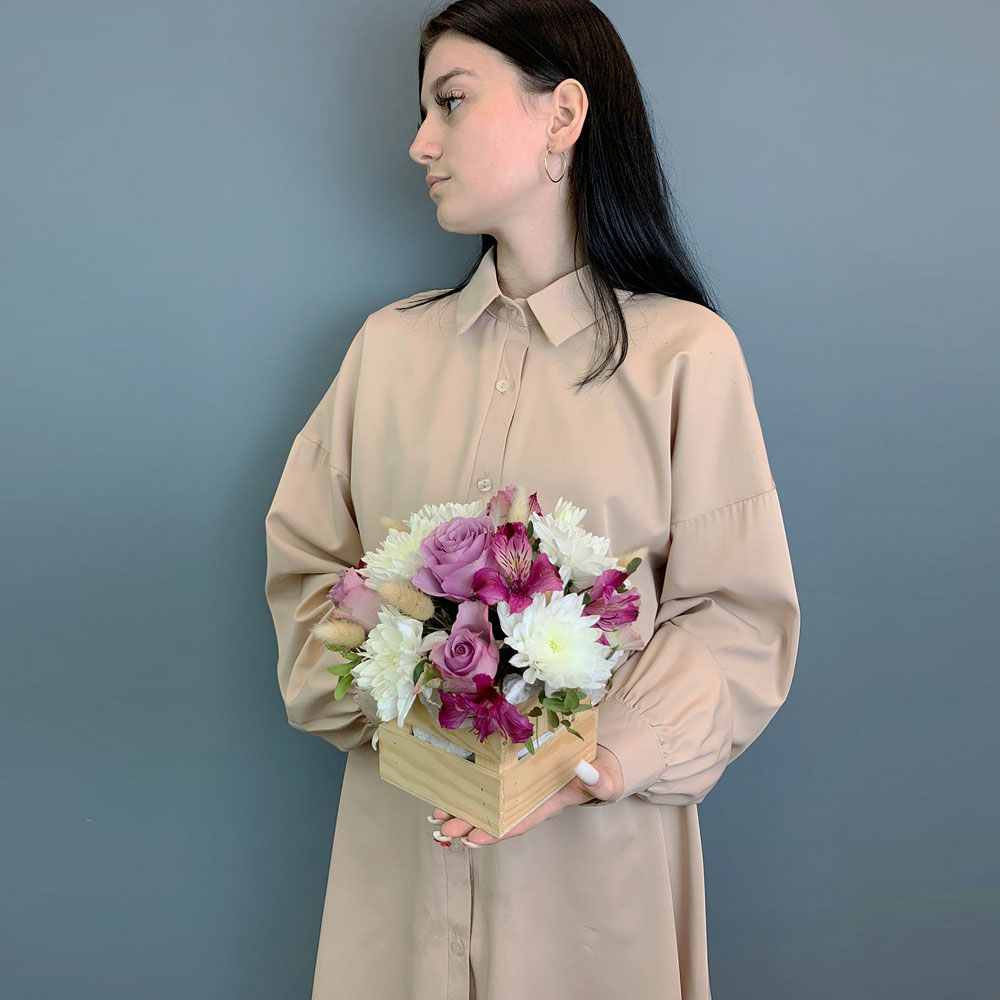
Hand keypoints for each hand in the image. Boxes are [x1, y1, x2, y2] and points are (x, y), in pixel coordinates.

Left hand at [431, 746, 624, 846]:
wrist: (598, 757)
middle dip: (467, 822)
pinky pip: (489, 777)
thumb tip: (585, 770)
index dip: (494, 831)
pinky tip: (449, 786)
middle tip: (441, 827)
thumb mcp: (605, 778)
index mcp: (546, 804)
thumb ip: (598, 780)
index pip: (517, 822)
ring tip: (435, 814)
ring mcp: (519, 783)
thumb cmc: (601, 772)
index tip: (471, 838)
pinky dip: (470, 784)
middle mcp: (527, 797)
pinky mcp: (514, 765)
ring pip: (486, 798)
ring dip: (461, 807)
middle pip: (494, 814)